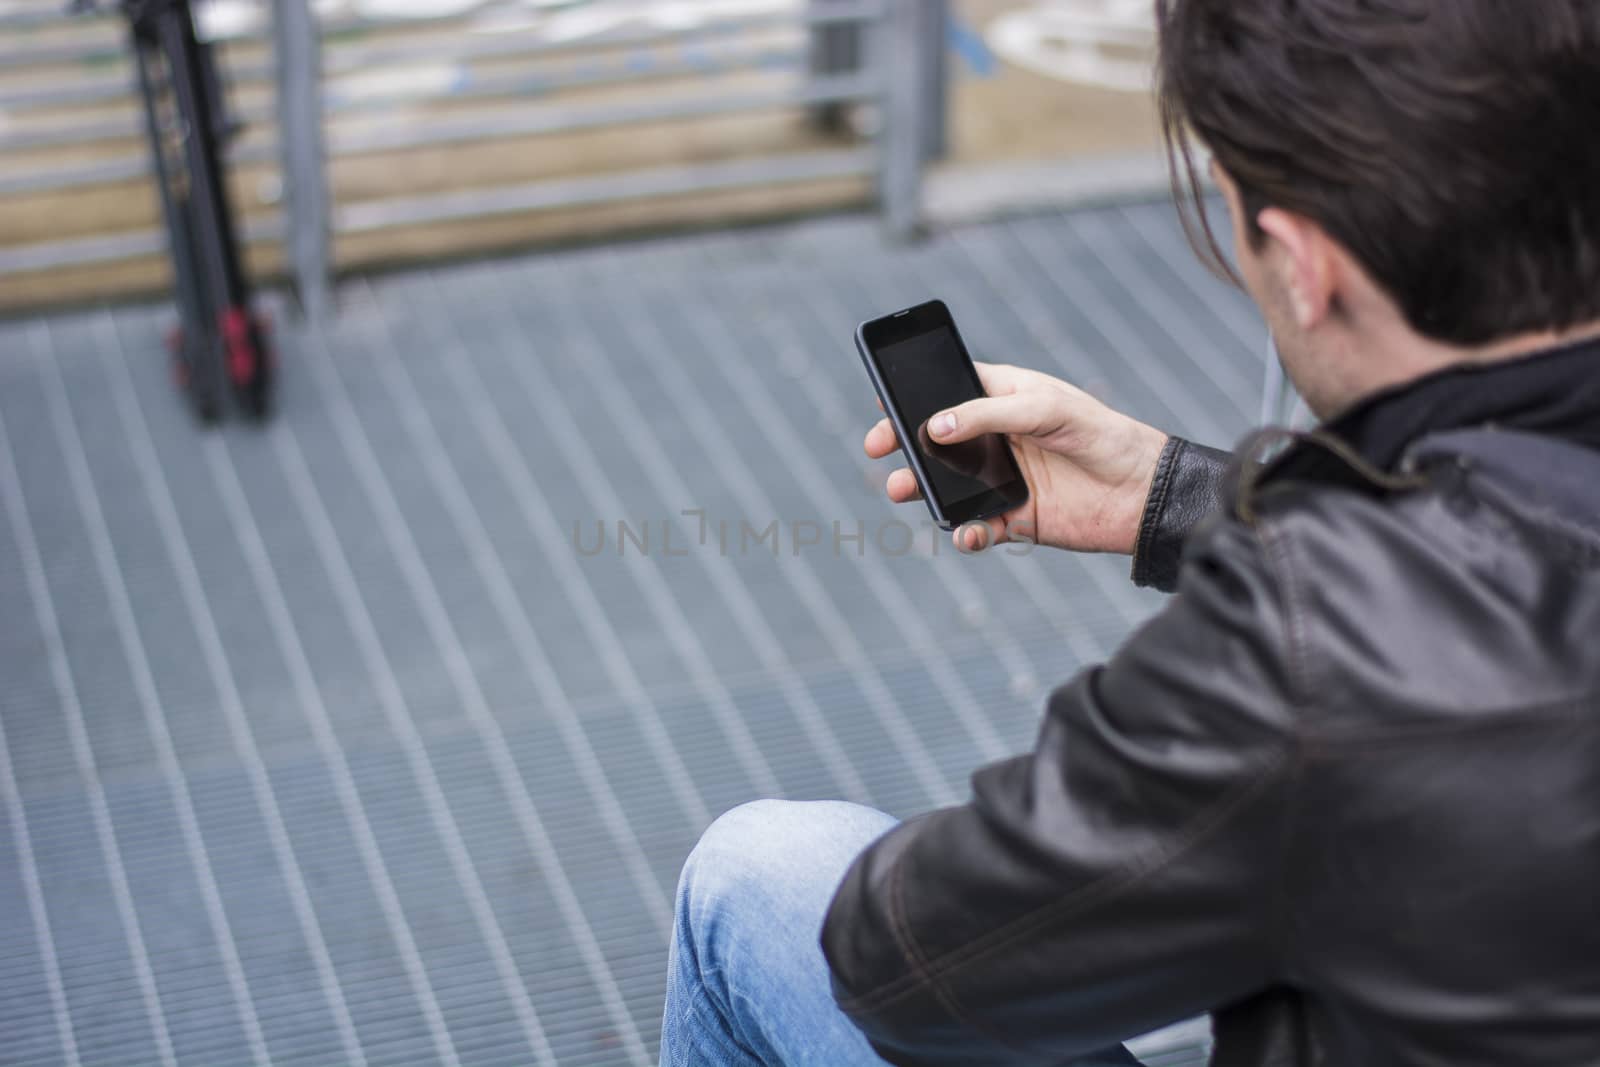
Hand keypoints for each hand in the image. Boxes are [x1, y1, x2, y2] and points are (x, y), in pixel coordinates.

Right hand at [864, 363, 1167, 553]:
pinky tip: (967, 532)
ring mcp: (1003, 479)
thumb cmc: (1100, 433)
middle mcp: (998, 438)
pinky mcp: (1015, 518)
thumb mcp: (1045, 409)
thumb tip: (935, 426)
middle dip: (904, 445)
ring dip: (922, 489)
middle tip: (877, 449)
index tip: (884, 402)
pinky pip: (977, 527)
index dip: (915, 396)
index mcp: (1004, 398)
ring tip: (904, 490)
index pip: (949, 390)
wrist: (1143, 492)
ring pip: (948, 485)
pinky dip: (965, 533)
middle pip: (936, 441)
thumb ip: (988, 415)